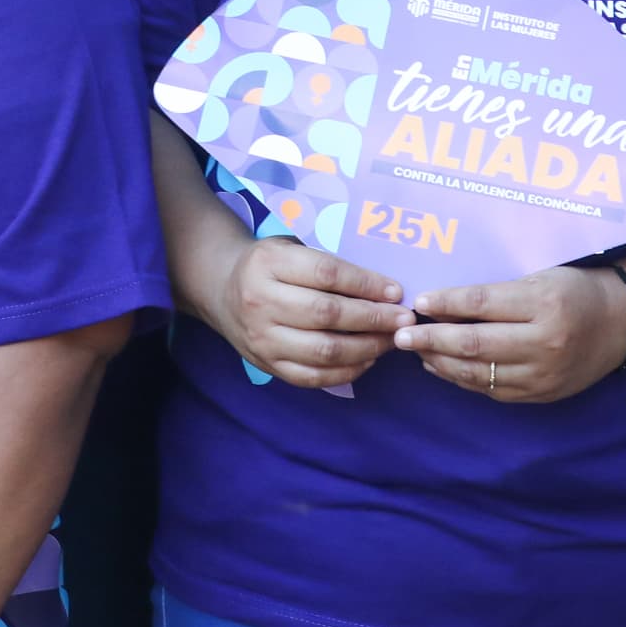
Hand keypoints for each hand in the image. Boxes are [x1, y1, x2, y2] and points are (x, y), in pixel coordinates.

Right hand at [208, 236, 408, 389]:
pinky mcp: (267, 365)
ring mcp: (262, 338)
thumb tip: (386, 289)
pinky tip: (367, 359)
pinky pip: (313, 377)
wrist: (221, 290)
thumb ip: (328, 265)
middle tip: (404, 319)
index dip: (366, 284)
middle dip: (374, 318)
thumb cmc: (270, 266)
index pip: (327, 274)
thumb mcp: (290, 249)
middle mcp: (261, 301)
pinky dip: (346, 371)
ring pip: (324, 350)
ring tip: (390, 340)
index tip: (396, 291)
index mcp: (269, 263)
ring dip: (366, 347)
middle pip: (327, 314)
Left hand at [396, 264, 625, 402]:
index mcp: (544, 304)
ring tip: (416, 351)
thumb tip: (442, 303)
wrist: (621, 325)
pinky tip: (442, 366)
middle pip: (475, 344)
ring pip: (479, 372)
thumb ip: (497, 293)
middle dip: (432, 340)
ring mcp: (542, 374)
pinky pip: (492, 389)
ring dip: (441, 362)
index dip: (446, 304)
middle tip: (400, 336)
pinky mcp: (540, 395)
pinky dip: (462, 378)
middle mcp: (544, 342)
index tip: (418, 302)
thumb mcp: (540, 278)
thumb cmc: (575, 291)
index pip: (482, 304)